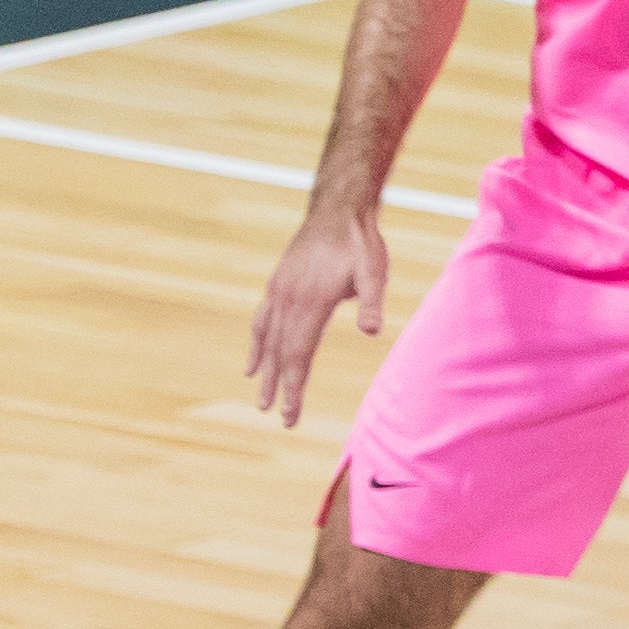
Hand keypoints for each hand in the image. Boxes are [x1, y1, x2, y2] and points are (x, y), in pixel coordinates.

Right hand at [249, 206, 392, 424]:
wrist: (338, 210)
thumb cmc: (361, 242)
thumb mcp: (374, 269)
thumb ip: (370, 300)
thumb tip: (371, 331)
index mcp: (310, 303)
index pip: (298, 355)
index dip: (294, 387)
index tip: (290, 414)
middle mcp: (287, 302)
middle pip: (281, 355)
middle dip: (280, 389)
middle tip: (280, 418)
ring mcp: (278, 294)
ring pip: (267, 342)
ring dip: (265, 372)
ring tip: (261, 399)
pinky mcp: (276, 287)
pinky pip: (261, 323)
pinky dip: (257, 346)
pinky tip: (254, 362)